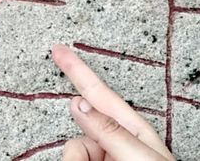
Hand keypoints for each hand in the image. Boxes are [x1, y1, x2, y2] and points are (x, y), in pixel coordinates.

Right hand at [52, 43, 174, 160]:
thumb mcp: (140, 155)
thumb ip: (109, 130)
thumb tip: (79, 103)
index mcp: (131, 128)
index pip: (97, 91)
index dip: (77, 68)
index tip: (60, 49)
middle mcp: (116, 141)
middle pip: (79, 130)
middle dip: (77, 150)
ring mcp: (107, 156)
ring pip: (73, 151)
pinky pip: (72, 160)